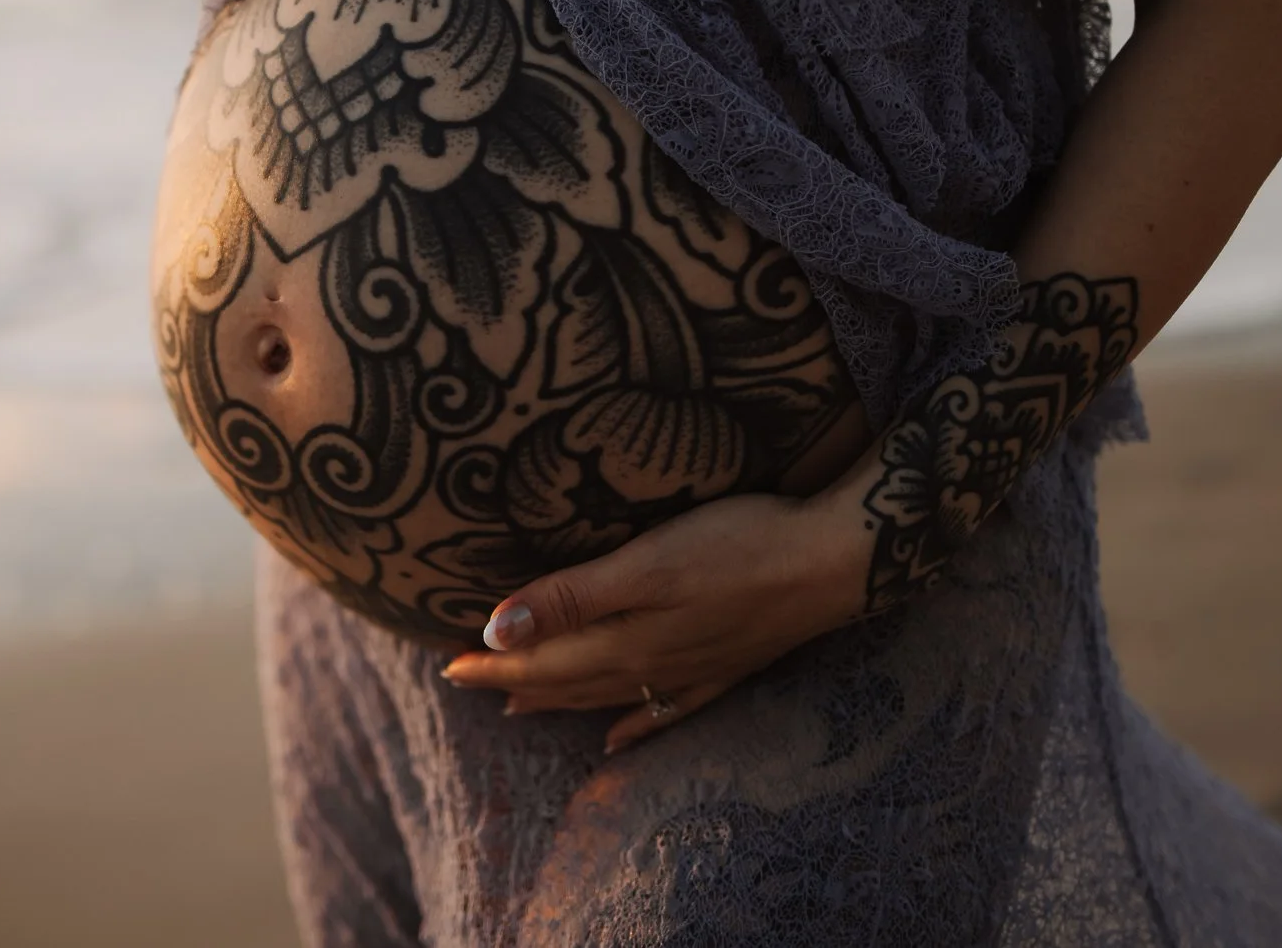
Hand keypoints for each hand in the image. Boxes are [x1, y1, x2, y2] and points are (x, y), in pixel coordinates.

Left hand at [438, 480, 876, 754]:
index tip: (447, 665)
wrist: (835, 561)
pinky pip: (666, 706)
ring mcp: (693, 668)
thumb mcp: (645, 564)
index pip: (541, 659)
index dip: (492, 661)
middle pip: (568, 681)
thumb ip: (571, 598)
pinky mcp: (728, 661)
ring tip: (520, 704)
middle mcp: (653, 665)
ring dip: (561, 699)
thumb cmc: (738, 546)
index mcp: (625, 641)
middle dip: (514, 679)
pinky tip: (621, 735)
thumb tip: (495, 630)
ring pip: (609, 694)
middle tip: (468, 681)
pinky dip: (635, 722)